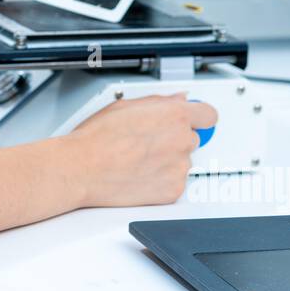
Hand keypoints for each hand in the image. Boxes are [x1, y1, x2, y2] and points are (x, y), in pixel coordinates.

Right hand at [61, 94, 216, 206]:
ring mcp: (179, 168)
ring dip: (168, 160)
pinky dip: (161, 180)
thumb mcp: (126, 105)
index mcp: (174, 115)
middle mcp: (182, 140)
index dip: (199, 117)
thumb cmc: (96, 138)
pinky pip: (175, 182)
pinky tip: (139, 174)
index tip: (193, 120)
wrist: (81, 169)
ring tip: (138, 159)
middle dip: (175, 139)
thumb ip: (160, 101)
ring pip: (182, 161)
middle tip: (149, 142)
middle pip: (192, 138)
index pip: (208, 115)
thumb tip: (177, 99)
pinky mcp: (173, 191)